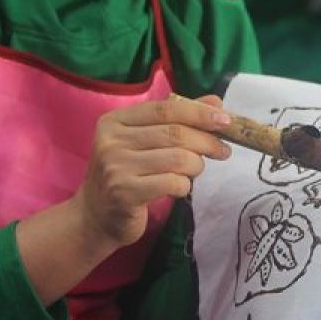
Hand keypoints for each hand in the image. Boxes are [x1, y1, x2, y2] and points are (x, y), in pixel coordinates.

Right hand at [73, 94, 231, 250]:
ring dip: (196, 166)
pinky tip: (179, 188)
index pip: (165, 109)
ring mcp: (116, 167)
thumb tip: (216, 102)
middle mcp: (111, 141)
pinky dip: (185, 186)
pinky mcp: (125, 193)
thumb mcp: (144, 142)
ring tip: (194, 171)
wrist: (95, 217)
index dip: (198, 112)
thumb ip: (177, 120)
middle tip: (222, 151)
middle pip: (175, 134)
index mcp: (115, 121)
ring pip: (178, 159)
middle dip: (207, 141)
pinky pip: (172, 183)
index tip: (225, 120)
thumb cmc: (126, 174)